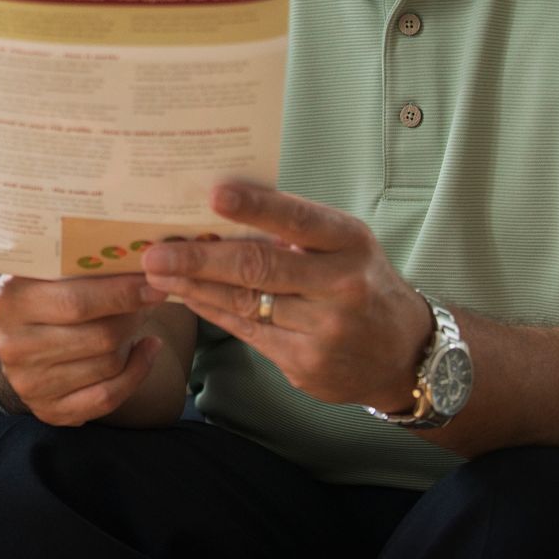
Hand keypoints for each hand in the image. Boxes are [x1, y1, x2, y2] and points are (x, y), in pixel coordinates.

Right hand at [0, 273, 166, 425]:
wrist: (15, 338)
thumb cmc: (40, 293)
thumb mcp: (45, 271)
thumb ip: (80, 265)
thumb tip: (140, 258)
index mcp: (11, 302)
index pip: (77, 302)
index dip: (122, 294)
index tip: (154, 283)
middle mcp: (14, 347)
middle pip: (100, 337)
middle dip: (133, 317)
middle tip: (150, 298)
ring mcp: (30, 383)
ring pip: (108, 366)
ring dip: (133, 341)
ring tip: (139, 319)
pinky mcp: (49, 410)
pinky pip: (107, 398)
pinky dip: (136, 373)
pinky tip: (145, 350)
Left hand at [140, 181, 431, 409]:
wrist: (404, 352)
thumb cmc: (359, 281)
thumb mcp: (343, 245)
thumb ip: (292, 230)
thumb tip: (217, 208)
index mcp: (350, 242)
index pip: (298, 219)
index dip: (255, 206)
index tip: (214, 193)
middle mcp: (341, 285)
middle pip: (259, 268)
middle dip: (200, 259)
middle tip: (155, 251)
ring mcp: (324, 329)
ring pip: (244, 303)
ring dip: (193, 286)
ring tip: (156, 271)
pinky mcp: (305, 364)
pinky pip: (246, 331)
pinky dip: (211, 310)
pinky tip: (185, 295)